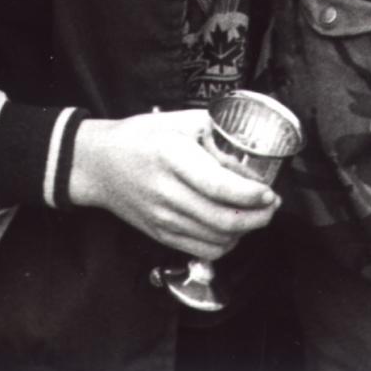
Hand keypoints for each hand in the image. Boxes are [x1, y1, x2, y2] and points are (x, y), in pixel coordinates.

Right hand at [70, 111, 277, 259]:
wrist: (98, 165)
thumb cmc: (139, 137)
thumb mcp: (175, 120)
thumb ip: (212, 128)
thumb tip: (248, 141)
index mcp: (171, 156)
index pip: (217, 186)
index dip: (249, 195)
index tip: (269, 192)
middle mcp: (166, 192)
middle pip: (222, 219)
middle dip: (257, 217)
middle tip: (272, 204)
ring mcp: (162, 218)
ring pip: (216, 239)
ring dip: (245, 231)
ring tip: (257, 215)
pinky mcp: (160, 235)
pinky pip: (203, 250)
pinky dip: (226, 244)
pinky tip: (233, 228)